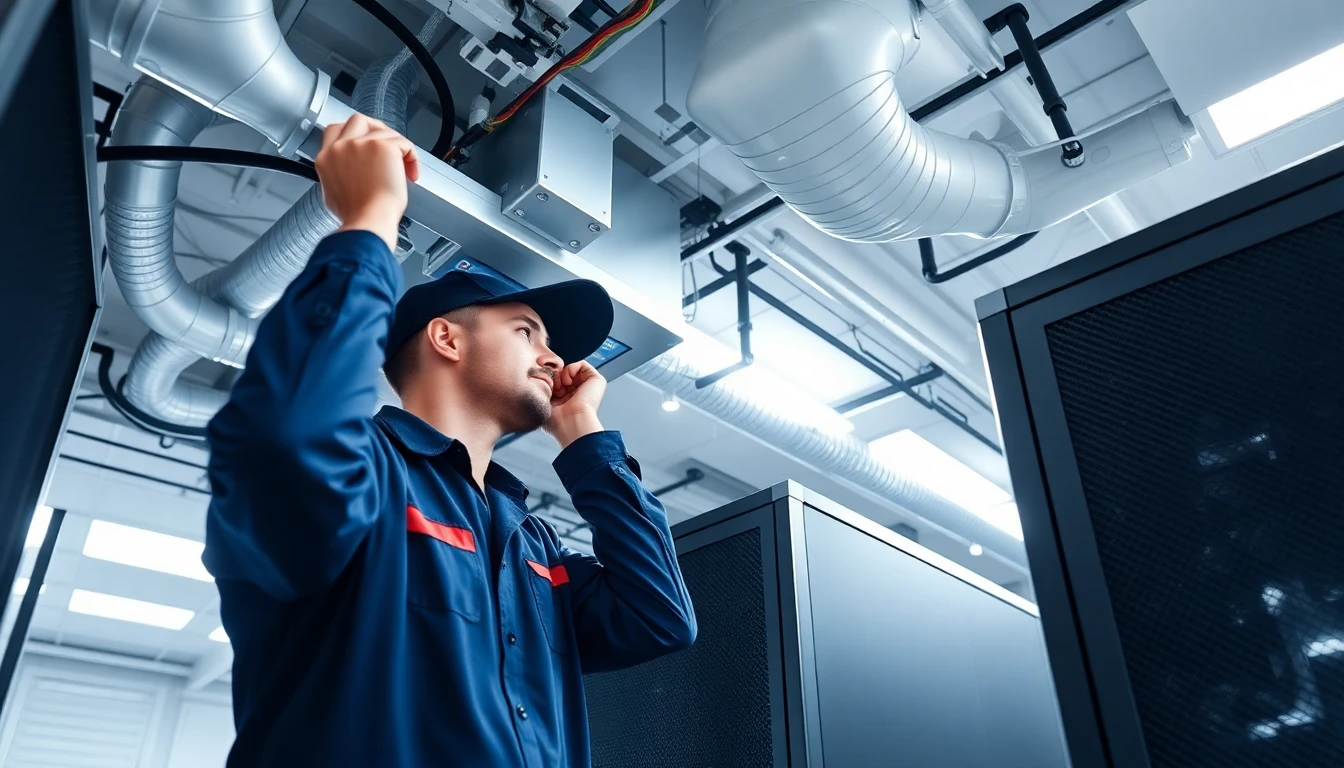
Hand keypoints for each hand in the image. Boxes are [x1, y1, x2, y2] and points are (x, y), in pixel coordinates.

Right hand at [315, 113, 419, 251]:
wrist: (367, 221)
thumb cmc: (356, 215)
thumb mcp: (332, 193)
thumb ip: (338, 174)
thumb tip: (351, 171)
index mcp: (326, 158)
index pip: (335, 130)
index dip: (354, 134)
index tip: (367, 144)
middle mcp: (341, 147)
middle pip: (358, 120)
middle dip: (377, 130)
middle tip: (389, 149)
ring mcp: (361, 144)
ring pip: (386, 132)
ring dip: (398, 149)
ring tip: (402, 170)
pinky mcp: (383, 146)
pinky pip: (404, 143)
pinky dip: (412, 157)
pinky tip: (410, 173)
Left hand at [544, 362, 605, 448]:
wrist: (571, 424)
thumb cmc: (558, 421)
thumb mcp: (546, 404)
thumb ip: (545, 390)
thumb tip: (542, 377)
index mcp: (569, 400)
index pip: (557, 382)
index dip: (550, 381)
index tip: (546, 389)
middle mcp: (580, 393)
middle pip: (564, 373)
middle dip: (555, 378)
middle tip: (554, 389)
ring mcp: (589, 386)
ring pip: (571, 369)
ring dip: (562, 375)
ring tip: (561, 388)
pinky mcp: (597, 380)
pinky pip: (581, 363)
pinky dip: (570, 370)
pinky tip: (568, 383)